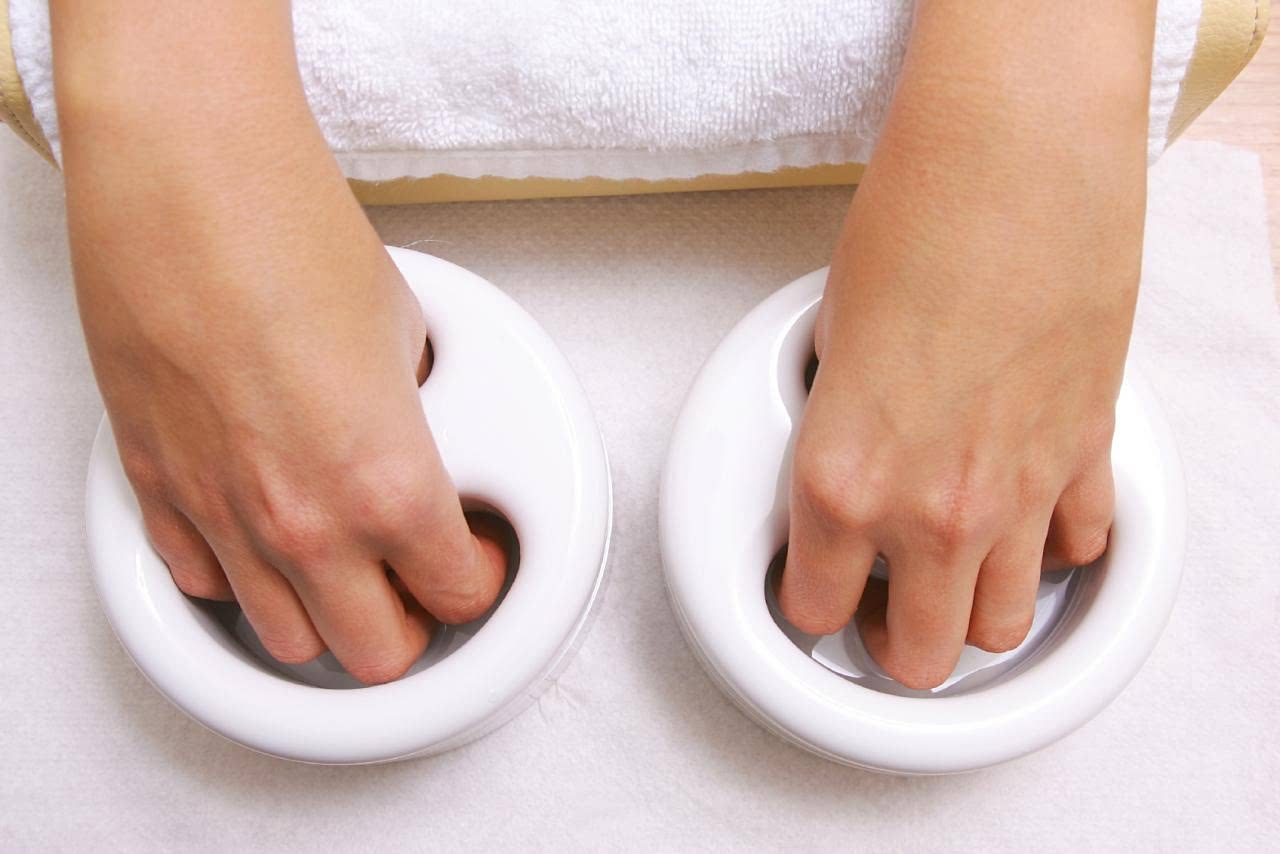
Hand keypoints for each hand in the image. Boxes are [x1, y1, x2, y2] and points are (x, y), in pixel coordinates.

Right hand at [55, 6, 506, 684]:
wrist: (187, 178)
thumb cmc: (292, 232)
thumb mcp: (408, 330)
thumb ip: (417, 415)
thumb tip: (415, 435)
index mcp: (387, 483)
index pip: (458, 594)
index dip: (478, 580)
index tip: (476, 561)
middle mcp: (304, 520)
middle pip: (376, 654)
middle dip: (411, 628)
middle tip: (419, 585)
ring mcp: (223, 512)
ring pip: (288, 640)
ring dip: (328, 618)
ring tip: (346, 569)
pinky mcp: (158, 485)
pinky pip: (204, 581)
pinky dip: (241, 579)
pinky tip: (262, 536)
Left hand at [779, 2, 1153, 688]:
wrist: (1016, 164)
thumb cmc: (915, 225)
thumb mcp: (825, 342)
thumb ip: (834, 433)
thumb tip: (840, 468)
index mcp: (843, 480)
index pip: (811, 611)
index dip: (805, 607)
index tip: (809, 593)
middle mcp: (932, 509)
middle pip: (916, 657)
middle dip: (890, 644)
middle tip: (878, 608)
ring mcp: (1017, 494)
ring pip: (1000, 629)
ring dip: (971, 614)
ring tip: (951, 574)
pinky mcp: (1084, 457)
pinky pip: (1077, 550)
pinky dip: (1051, 550)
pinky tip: (1026, 517)